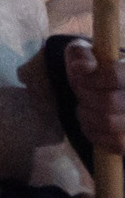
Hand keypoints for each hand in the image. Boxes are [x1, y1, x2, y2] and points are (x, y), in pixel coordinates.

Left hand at [68, 39, 124, 154]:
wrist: (97, 92)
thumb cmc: (91, 71)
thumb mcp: (81, 54)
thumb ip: (81, 54)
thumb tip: (84, 67)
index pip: (114, 76)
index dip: (90, 79)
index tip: (80, 79)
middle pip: (109, 101)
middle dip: (85, 98)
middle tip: (81, 94)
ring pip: (110, 123)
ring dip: (87, 116)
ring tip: (84, 109)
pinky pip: (117, 143)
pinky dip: (96, 134)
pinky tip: (91, 125)